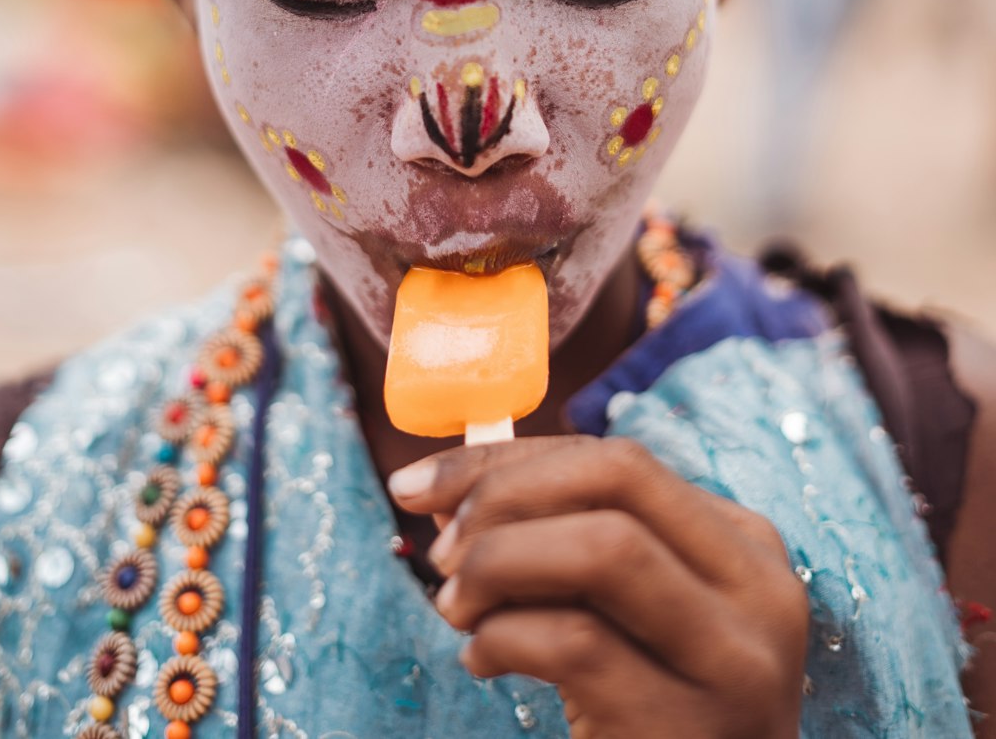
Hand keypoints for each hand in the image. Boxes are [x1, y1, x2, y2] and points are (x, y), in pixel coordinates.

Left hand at [390, 436, 808, 738]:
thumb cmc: (653, 710)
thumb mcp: (627, 614)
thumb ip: (560, 542)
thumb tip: (445, 490)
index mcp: (743, 544)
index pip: (617, 460)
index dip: (506, 460)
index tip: (418, 486)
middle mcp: (755, 588)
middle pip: (618, 478)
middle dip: (505, 494)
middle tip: (442, 549)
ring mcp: (732, 660)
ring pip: (604, 548)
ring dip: (500, 563)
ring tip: (457, 607)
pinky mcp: (684, 726)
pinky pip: (576, 643)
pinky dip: (503, 638)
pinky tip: (483, 660)